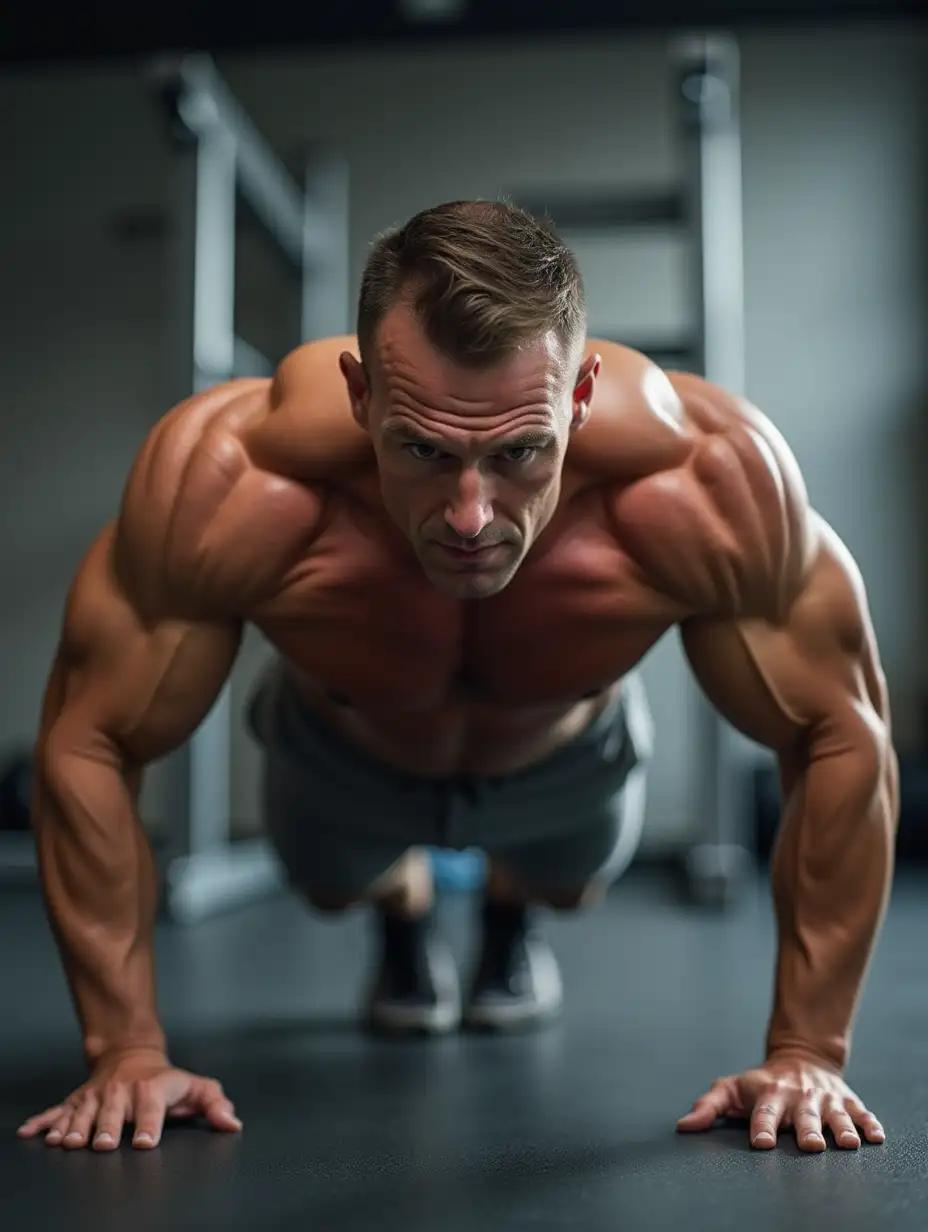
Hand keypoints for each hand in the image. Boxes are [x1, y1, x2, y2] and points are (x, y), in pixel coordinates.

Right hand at [16, 1048, 241, 1150]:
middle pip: (112, 1113)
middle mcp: (120, 1092)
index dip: (150, 1124)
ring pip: (82, 1113)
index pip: (152, 1108)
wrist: (132, 1053)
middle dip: (107, 1128)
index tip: (146, 1142)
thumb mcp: (194, 1087)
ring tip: (68, 1143)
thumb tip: (232, 1123)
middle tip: (104, 1144)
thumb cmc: (165, 1081)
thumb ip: (215, 1103)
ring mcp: (96, 1097)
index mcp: (150, 1089)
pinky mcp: (77, 1101)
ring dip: (74, 1128)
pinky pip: (56, 1111)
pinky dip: (43, 1122)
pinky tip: (30, 1133)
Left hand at [676, 1052, 885, 1151]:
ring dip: (841, 1128)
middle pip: (803, 1116)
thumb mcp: (732, 1089)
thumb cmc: (761, 1083)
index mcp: (770, 1095)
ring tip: (846, 1143)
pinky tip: (875, 1136)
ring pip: (835, 1116)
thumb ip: (709, 1107)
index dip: (762, 1127)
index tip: (763, 1142)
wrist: (801, 1057)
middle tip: (810, 1144)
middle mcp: (799, 1098)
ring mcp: (825, 1100)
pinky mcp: (847, 1101)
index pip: (764, 1113)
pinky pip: (861, 1113)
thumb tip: (683, 1126)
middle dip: (806, 1130)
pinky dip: (869, 1124)